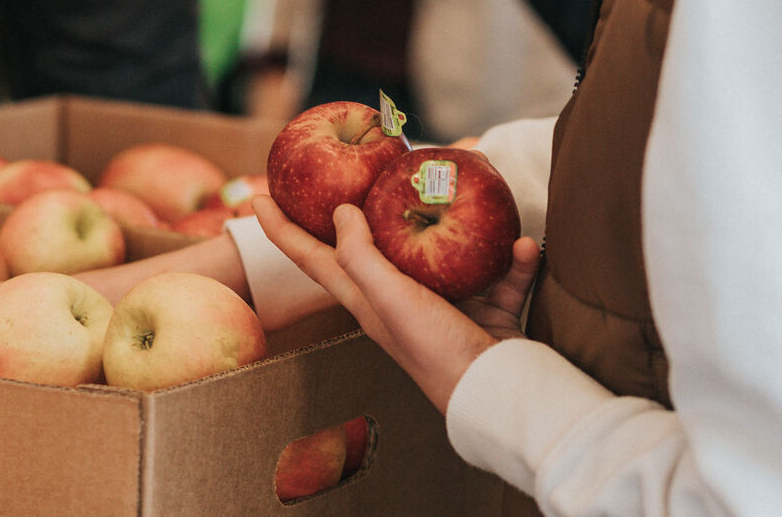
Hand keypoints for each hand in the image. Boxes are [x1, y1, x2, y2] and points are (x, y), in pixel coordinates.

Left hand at [252, 195, 539, 412]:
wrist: (495, 391)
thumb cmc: (434, 350)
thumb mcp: (389, 300)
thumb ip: (362, 256)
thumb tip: (341, 211)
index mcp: (365, 298)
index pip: (311, 258)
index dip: (280, 230)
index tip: (256, 197)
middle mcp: (398, 297)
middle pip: (374, 242)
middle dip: (366, 205)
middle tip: (355, 166)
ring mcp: (443, 302)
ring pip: (445, 249)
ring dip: (459, 222)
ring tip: (467, 188)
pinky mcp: (485, 308)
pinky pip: (498, 272)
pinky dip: (514, 260)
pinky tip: (525, 246)